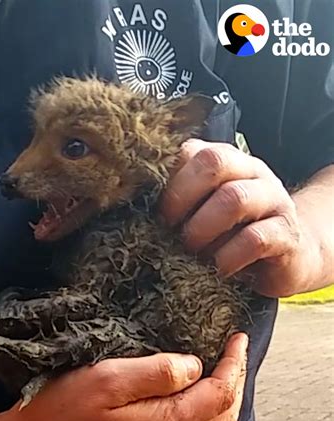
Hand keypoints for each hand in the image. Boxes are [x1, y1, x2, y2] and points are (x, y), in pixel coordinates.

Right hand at [0, 333, 247, 420]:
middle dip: (235, 382)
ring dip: (222, 400)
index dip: (233, 363)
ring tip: (221, 371)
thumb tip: (193, 365)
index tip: (237, 337)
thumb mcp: (107, 379)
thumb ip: (156, 372)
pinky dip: (202, 415)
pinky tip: (191, 397)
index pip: (219, 393)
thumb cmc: (62, 412)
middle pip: (223, 418)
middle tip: (233, 352)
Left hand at [160, 139, 308, 296]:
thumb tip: (134, 209)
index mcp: (225, 161)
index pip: (190, 150)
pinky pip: (254, 239)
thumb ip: (179, 201)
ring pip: (234, 198)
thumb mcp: (202, 212)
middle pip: (214, 162)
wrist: (287, 254)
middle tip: (168, 228)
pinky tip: (217, 269)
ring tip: (190, 251)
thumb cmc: (231, 233)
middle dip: (180, 198)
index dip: (165, 180)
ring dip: (202, 229)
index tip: (152, 211)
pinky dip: (226, 257)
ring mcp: (273, 199)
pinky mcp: (286, 233)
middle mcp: (251, 171)